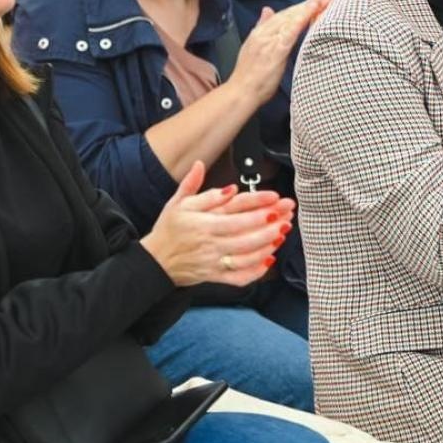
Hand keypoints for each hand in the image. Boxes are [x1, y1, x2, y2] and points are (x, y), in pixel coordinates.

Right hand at [142, 161, 293, 286]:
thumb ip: (192, 185)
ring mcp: (214, 261)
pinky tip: (269, 260)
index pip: (235, 213)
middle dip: (270, 225)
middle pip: (246, 235)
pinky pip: (238, 277)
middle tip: (288, 214)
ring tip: (282, 233)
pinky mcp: (215, 276)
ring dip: (267, 245)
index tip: (275, 198)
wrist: (155, 262)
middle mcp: (210, 243)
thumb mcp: (176, 203)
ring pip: (246, 256)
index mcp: (202, 223)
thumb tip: (200, 165)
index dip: (257, 206)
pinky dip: (255, 271)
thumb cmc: (168, 230)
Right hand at [226, 0, 332, 103]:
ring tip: (321, 0)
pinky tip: (309, 15)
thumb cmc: (250, 76)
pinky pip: (289, 34)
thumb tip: (266, 10)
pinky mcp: (274, 52)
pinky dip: (299, 22)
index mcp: (260, 32)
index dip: (299, 6)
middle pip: (288, 14)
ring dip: (306, 9)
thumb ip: (262, 27)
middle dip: (306, 4)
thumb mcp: (254, 46)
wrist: (241, 92)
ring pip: (289, 20)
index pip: (283, 15)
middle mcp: (263, 33)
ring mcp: (268, 41)